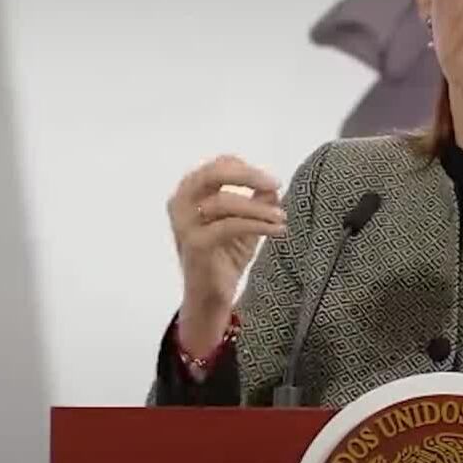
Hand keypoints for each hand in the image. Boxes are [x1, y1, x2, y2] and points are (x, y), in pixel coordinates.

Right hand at [167, 155, 284, 348]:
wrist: (210, 296)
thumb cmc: (225, 256)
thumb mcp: (246, 222)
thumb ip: (257, 201)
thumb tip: (272, 187)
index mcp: (189, 191)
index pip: (219, 165)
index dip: (248, 170)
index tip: (272, 183)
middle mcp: (180, 202)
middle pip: (214, 173)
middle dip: (249, 176)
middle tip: (276, 184)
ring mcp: (185, 223)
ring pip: (225, 201)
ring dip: (259, 208)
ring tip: (282, 217)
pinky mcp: (195, 244)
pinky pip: (231, 225)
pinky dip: (258, 224)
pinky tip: (277, 230)